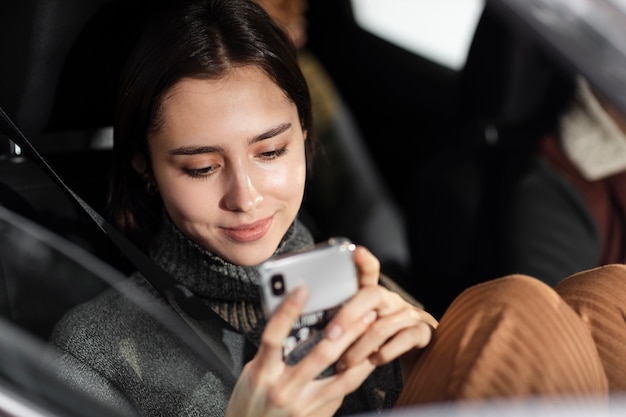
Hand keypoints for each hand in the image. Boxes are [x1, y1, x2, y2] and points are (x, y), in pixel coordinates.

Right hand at [226, 285, 377, 416]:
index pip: (274, 336)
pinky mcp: (315, 413)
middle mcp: (283, 388)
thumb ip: (271, 352)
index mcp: (263, 372)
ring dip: (357, 347)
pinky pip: (342, 390)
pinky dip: (358, 373)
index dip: (288, 311)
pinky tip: (368, 358)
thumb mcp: (251, 373)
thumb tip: (292, 325)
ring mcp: (301, 403)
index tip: (302, 289)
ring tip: (371, 327)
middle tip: (360, 308)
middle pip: (318, 355)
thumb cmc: (248, 404)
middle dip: (343, 330)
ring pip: (338, 373)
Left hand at [324, 246, 435, 378]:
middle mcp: (391, 300)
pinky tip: (373, 361)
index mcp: (373, 294)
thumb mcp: (358, 324)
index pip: (369, 271)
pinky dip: (386, 353)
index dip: (363, 261)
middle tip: (329, 335)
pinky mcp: (421, 332)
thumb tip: (303, 317)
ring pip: (383, 326)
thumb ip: (339, 318)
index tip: (355, 251)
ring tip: (344, 362)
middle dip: (348, 315)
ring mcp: (408, 315)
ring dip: (360, 347)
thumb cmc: (375, 337)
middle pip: (372, 295)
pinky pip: (404, 340)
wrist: (413, 352)